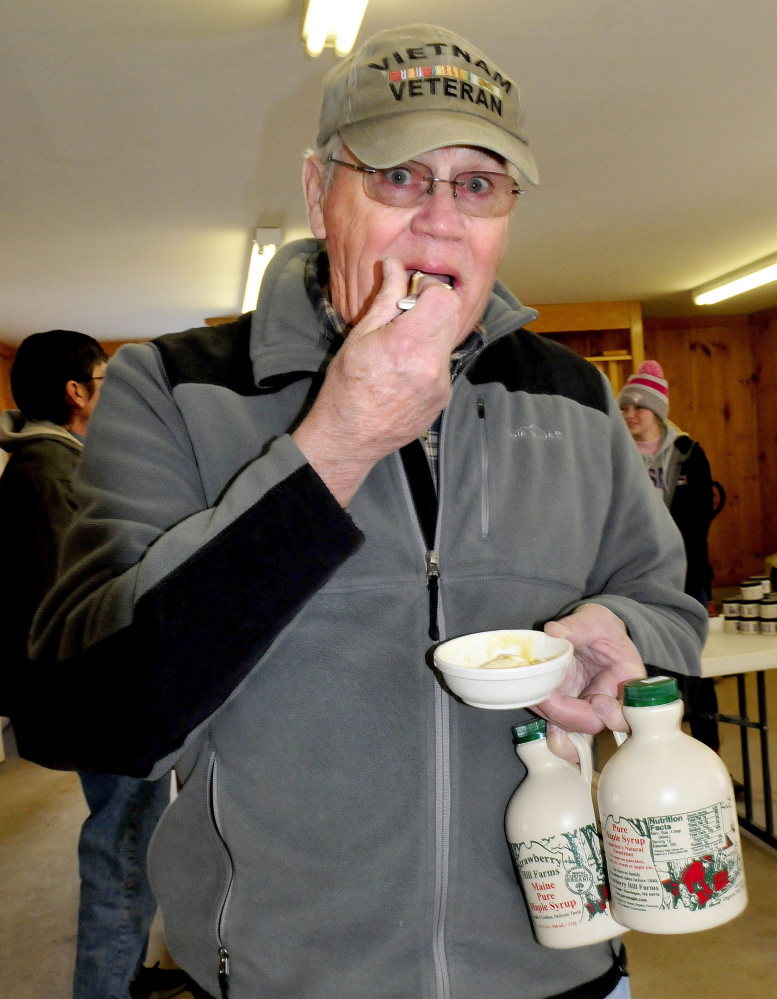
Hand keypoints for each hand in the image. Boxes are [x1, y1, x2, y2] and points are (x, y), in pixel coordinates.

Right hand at [293, 257, 461, 504]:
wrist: (349, 437)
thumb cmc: (346, 386)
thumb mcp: (361, 335)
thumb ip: (385, 298)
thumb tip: (394, 265)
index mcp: (409, 342)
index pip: (445, 298)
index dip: (430, 289)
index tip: (413, 293)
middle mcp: (432, 364)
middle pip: (451, 316)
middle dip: (432, 309)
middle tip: (405, 317)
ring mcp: (441, 384)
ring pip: (447, 341)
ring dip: (429, 335)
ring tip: (400, 350)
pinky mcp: (443, 398)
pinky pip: (442, 366)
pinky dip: (428, 360)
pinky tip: (403, 373)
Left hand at [533, 603, 645, 761]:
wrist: (589, 630)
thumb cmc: (599, 625)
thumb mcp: (594, 619)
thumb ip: (577, 626)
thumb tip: (554, 631)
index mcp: (626, 681)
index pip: (624, 711)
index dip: (610, 714)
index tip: (597, 700)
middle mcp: (607, 700)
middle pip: (591, 724)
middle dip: (566, 714)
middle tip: (546, 696)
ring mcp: (585, 705)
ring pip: (570, 725)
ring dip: (549, 714)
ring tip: (533, 693)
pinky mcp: (567, 704)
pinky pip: (556, 720)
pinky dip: (542, 714)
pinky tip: (531, 701)